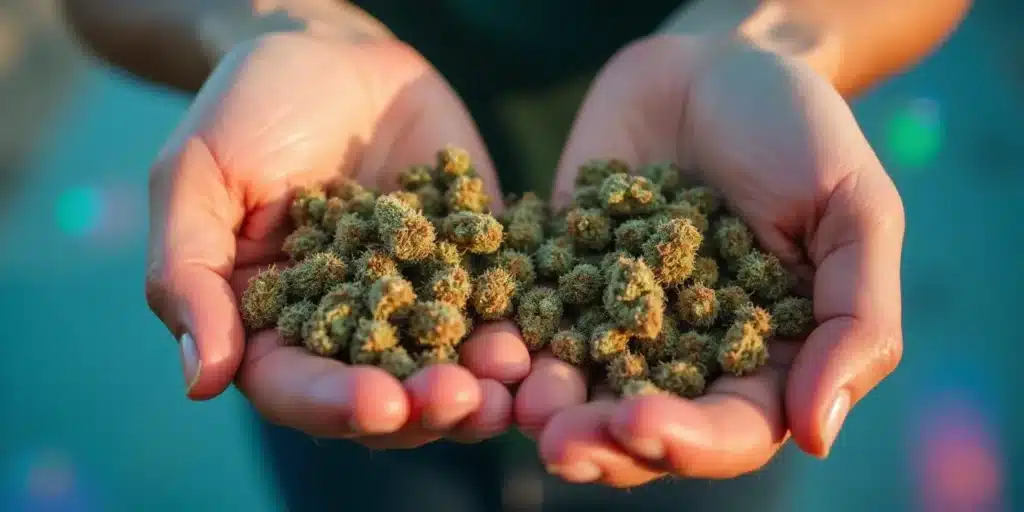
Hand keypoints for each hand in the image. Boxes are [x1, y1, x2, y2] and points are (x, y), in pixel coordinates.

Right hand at [144, 33, 529, 447]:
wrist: (328, 53)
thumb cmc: (246, 110)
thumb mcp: (195, 177)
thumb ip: (189, 275)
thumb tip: (200, 383)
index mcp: (270, 326)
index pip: (296, 386)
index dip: (334, 403)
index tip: (377, 404)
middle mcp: (346, 329)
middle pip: (383, 393)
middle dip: (423, 406)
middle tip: (460, 402)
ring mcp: (415, 301)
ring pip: (447, 366)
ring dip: (481, 388)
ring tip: (509, 388)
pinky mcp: (470, 265)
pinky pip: (497, 307)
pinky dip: (521, 330)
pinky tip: (542, 341)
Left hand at [515, 36, 904, 485]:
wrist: (717, 65)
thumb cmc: (802, 133)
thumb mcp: (854, 211)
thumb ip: (854, 320)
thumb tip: (818, 436)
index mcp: (763, 361)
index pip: (731, 430)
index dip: (690, 441)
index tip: (642, 424)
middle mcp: (686, 357)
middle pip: (644, 427)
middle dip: (601, 441)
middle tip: (558, 442)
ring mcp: (616, 320)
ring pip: (580, 388)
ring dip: (546, 407)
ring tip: (518, 404)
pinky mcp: (561, 279)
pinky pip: (531, 320)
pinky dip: (508, 340)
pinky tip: (483, 347)